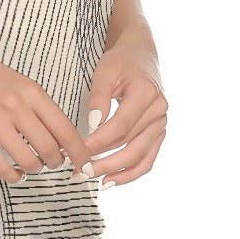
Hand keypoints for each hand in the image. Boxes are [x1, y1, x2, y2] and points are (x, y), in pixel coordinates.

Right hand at [0, 41, 96, 184]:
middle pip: (50, 150)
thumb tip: (59, 138)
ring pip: (29, 161)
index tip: (86, 165)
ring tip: (32, 165)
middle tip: (54, 163)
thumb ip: (39, 107)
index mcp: (31, 91)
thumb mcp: (19, 81)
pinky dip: (13, 176)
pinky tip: (16, 173)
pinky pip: (1, 168)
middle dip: (56, 163)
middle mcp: (16, 107)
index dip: (80, 153)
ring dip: (35, 169)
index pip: (66, 130)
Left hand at [83, 42, 168, 185]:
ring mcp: (162, 124)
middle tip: (79, 172)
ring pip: (141, 157)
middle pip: (130, 144)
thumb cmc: (120, 62)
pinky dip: (131, 173)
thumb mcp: (105, 70)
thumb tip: (93, 123)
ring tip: (93, 180)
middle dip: (104, 162)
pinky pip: (148, 159)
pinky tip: (111, 181)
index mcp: (146, 93)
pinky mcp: (159, 133)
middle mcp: (159, 111)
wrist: (140, 57)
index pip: (121, 126)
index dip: (99, 142)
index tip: (78, 151)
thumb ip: (99, 96)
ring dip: (116, 172)